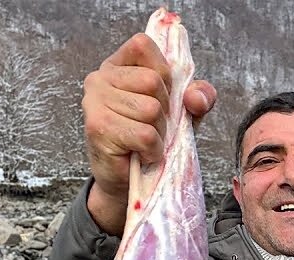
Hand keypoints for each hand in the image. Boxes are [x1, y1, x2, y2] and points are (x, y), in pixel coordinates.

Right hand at [82, 33, 216, 234]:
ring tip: (145, 142)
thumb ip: (198, 96)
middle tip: (152, 127)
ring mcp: (95, 102)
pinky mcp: (98, 128)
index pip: (143, 44)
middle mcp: (100, 78)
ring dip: (159, 133)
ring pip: (151, 109)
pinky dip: (153, 150)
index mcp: (117, 66)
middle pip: (152, 81)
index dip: (163, 73)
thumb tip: (195, 96)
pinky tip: (141, 154)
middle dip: (165, 110)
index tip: (161, 96)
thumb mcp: (182, 113)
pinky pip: (145, 135)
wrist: (127, 181)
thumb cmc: (151, 140)